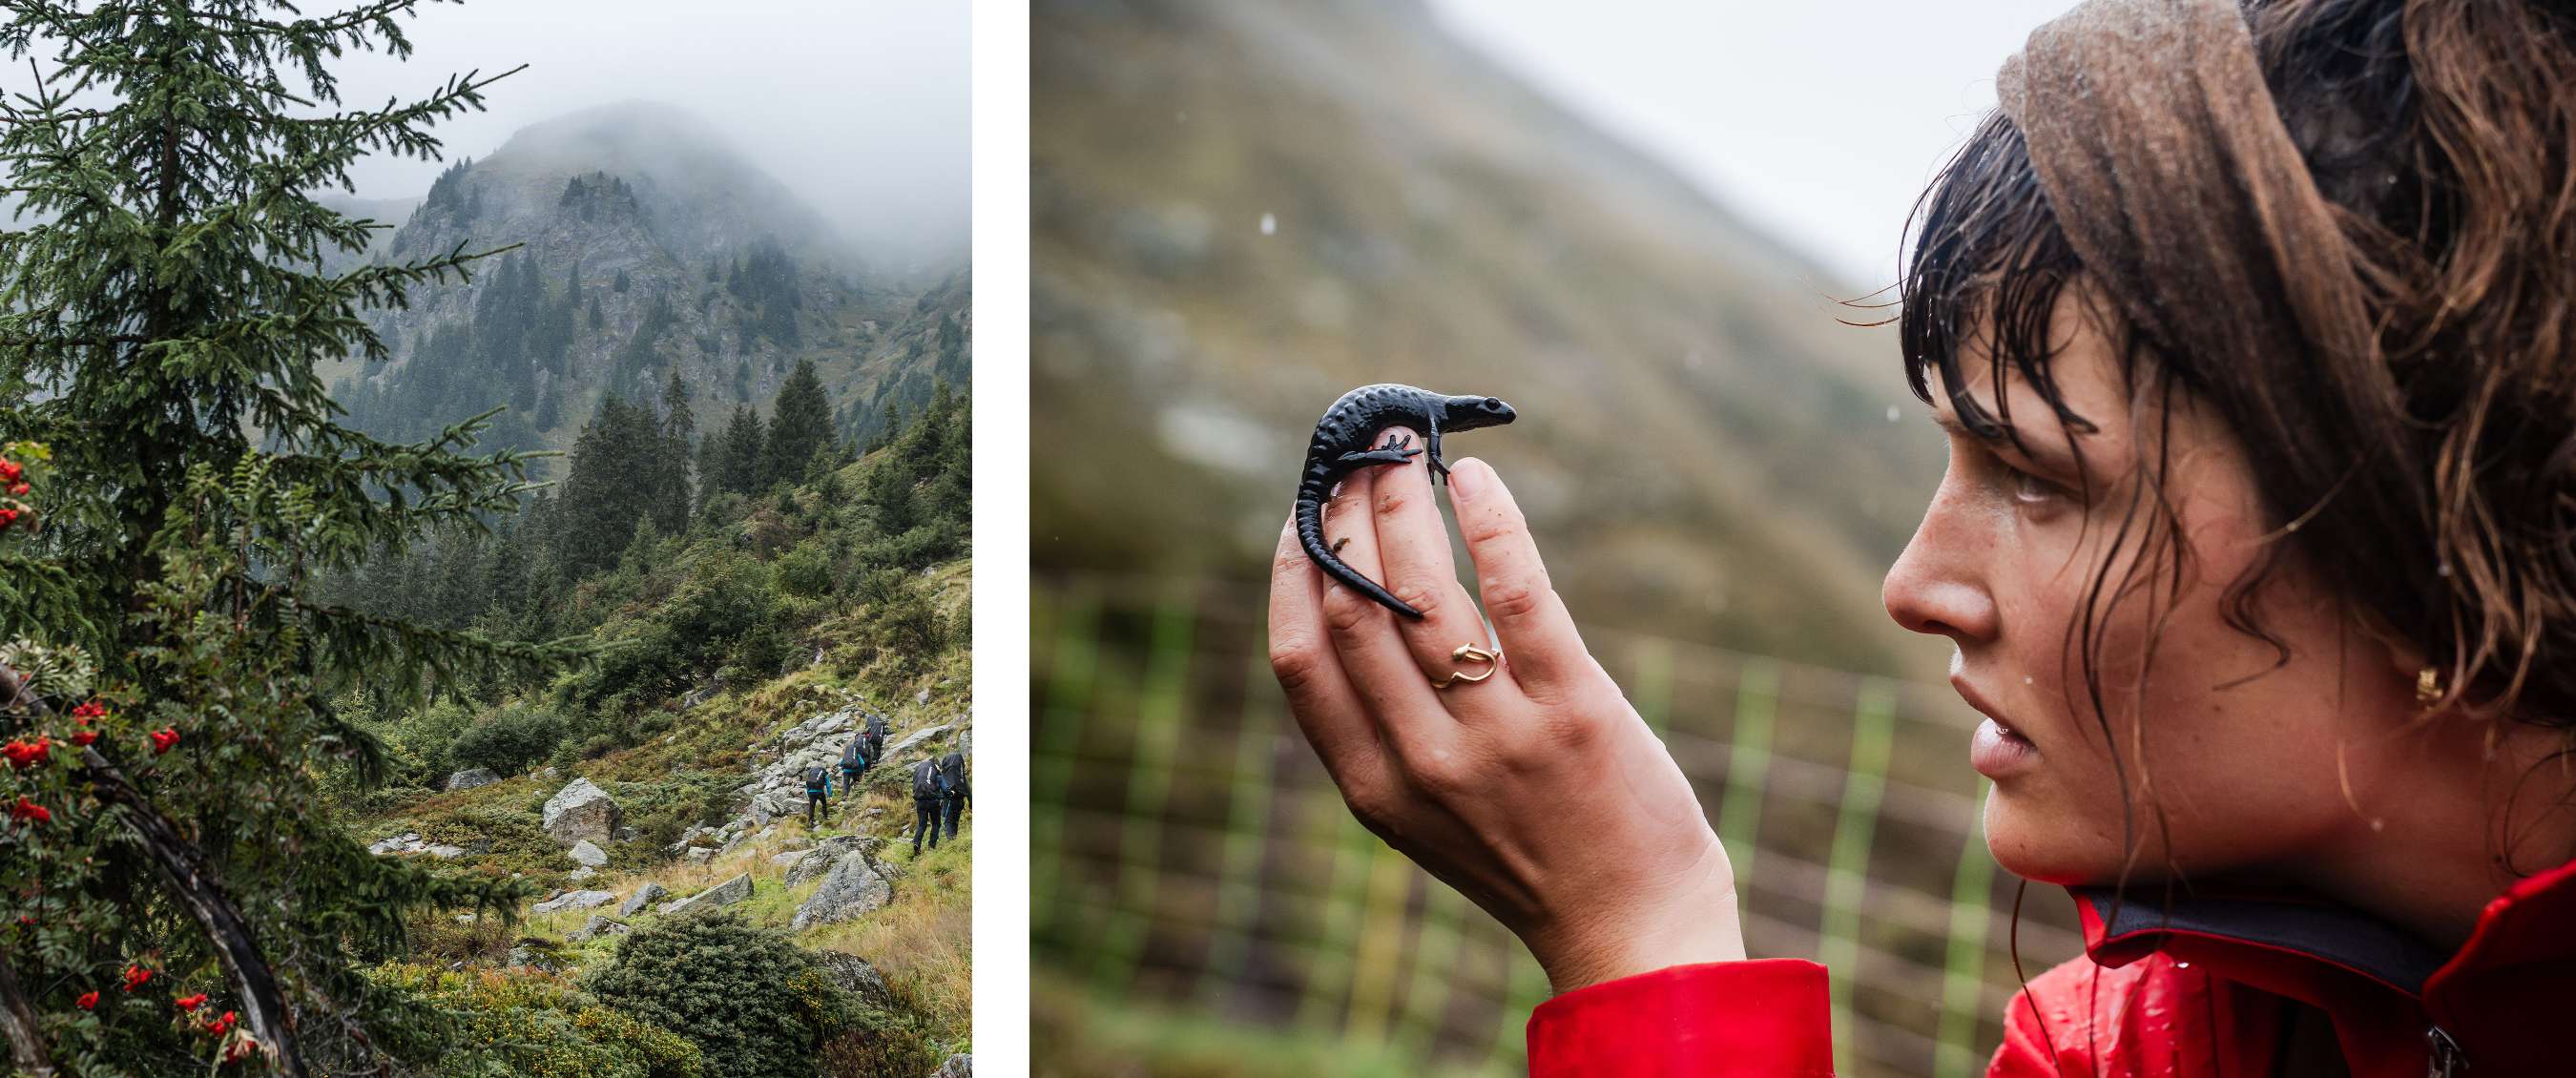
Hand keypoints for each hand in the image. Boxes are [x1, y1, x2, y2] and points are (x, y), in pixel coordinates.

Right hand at [1266, 428, 1745, 993]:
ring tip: (1406, 452)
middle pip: (1355, 609)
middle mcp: (1424, 762)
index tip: (1300, 517)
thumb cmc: (1527, 858)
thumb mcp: (1425, 814)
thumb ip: (1382, 732)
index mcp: (1374, 788)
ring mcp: (1499, 736)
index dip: (1291, 573)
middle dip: (1346, 518)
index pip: (1300, 659)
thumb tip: (1348, 608)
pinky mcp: (1575, 709)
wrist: (1633, 932)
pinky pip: (1519, 595)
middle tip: (1359, 460)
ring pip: (1422, 593)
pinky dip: (1490, 524)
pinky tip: (1475, 482)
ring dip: (1403, 504)